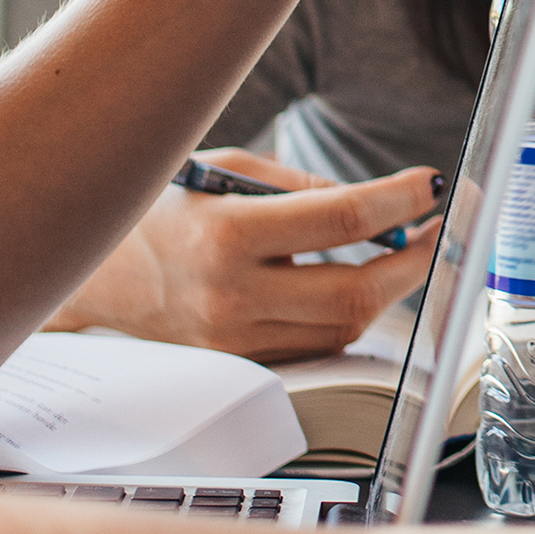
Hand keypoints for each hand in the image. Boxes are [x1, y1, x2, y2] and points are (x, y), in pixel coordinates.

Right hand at [50, 150, 439, 362]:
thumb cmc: (162, 208)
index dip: (402, 201)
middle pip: (357, 290)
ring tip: (405, 251)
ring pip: (344, 326)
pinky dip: (349, 317)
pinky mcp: (240, 362)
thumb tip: (375, 203)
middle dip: (414, 260)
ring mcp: (236, 338)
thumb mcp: (224, 171)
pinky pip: (317, 346)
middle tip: (439, 229)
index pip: (342, 219)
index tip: (433, 185)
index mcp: (227, 234)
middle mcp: (233, 295)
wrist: (95, 273)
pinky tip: (358, 285)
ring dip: (388, 290)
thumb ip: (300, 185)